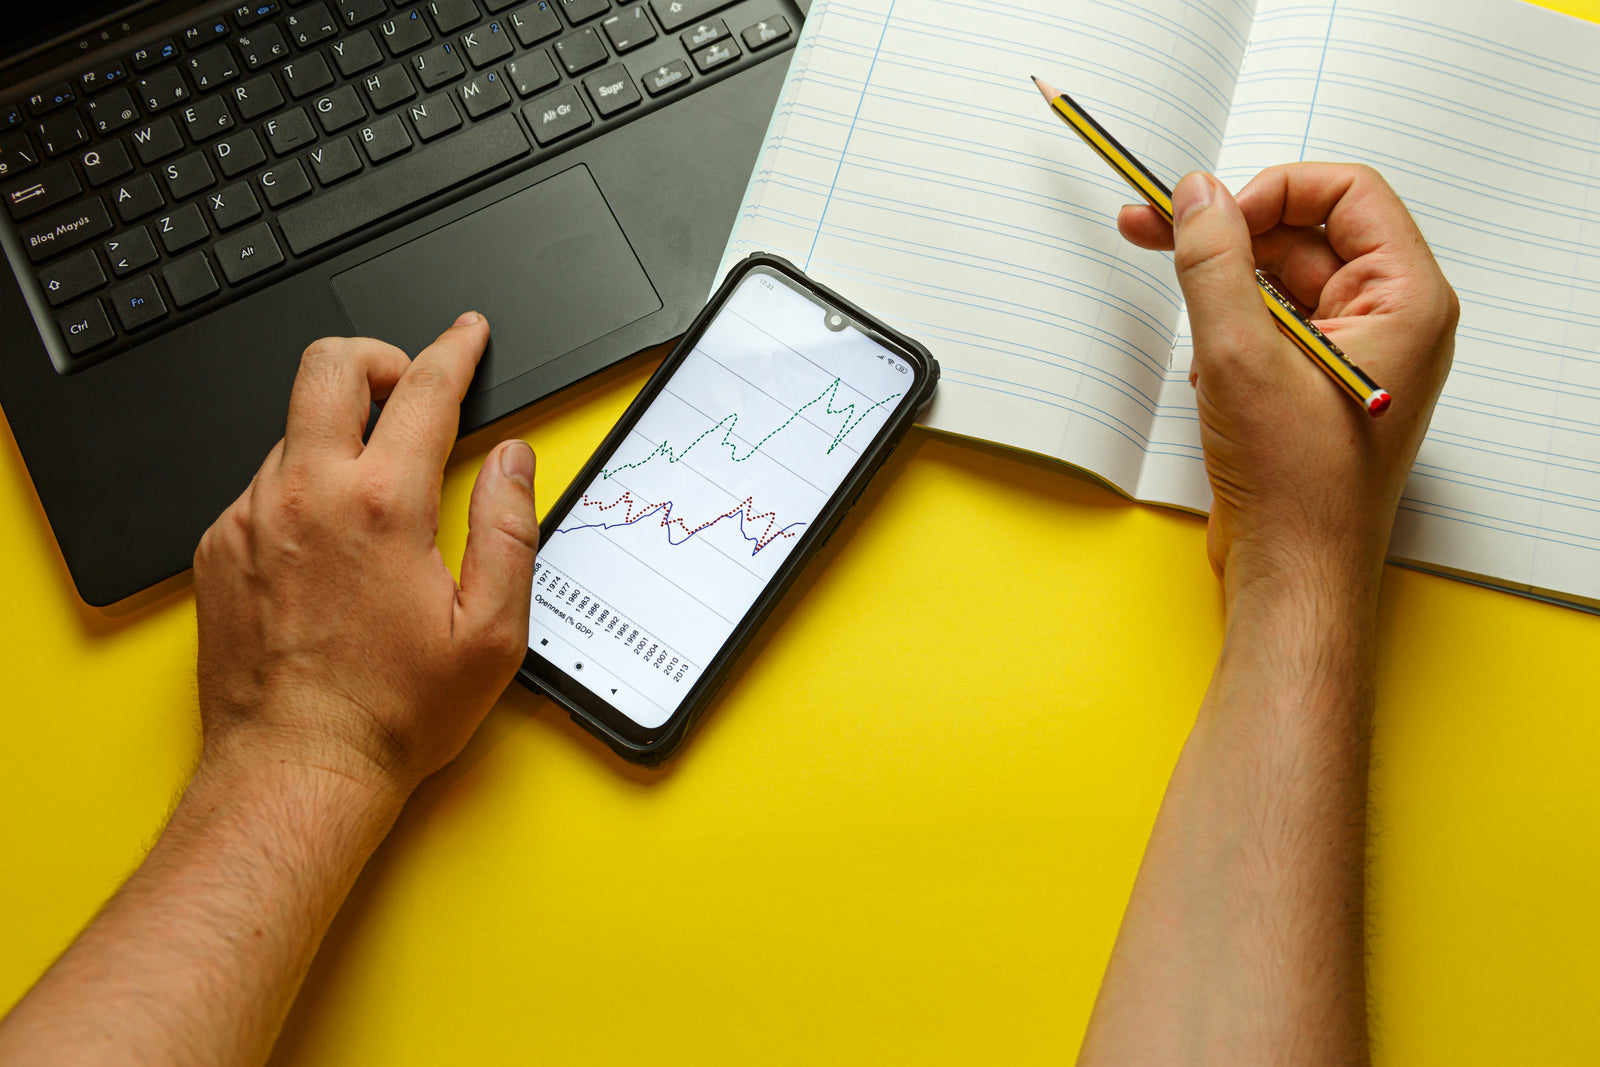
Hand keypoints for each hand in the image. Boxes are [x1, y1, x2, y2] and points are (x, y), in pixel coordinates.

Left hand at [193, 311, 539, 797]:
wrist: (296, 770)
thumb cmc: (392, 713)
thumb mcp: (491, 630)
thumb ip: (508, 528)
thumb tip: (512, 462)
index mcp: (379, 506)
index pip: (423, 390)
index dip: (454, 350)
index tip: (467, 334)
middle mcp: (303, 496)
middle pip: (328, 366)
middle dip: (377, 355)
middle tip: (409, 384)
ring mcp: (248, 519)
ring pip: (292, 428)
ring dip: (339, 432)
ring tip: (378, 492)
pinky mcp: (217, 549)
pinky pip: (263, 484)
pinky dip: (303, 486)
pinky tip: (332, 542)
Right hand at [1119, 165, 1457, 599]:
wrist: (1294, 575)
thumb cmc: (1295, 484)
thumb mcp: (1240, 355)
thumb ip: (1215, 262)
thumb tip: (1197, 196)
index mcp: (1406, 300)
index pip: (1347, 193)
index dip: (1272, 191)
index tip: (1210, 213)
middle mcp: (1390, 320)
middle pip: (1305, 234)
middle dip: (1228, 238)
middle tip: (1150, 228)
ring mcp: (1353, 355)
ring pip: (1278, 284)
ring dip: (1224, 299)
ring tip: (1197, 344)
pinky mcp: (1316, 387)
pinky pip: (1269, 329)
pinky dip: (1228, 340)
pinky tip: (1208, 380)